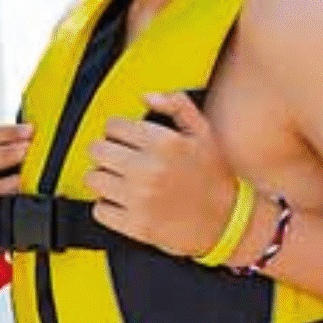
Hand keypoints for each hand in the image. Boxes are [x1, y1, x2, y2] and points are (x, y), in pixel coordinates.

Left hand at [85, 91, 244, 259]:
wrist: (229, 222)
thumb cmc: (216, 178)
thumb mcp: (204, 132)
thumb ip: (177, 105)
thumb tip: (147, 97)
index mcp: (164, 143)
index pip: (113, 125)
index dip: (118, 131)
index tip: (126, 139)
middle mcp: (149, 169)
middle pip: (96, 149)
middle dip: (107, 151)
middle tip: (120, 159)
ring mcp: (140, 199)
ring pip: (93, 178)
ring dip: (104, 178)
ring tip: (121, 181)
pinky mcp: (135, 225)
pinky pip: (99, 210)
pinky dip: (107, 207)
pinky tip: (123, 202)